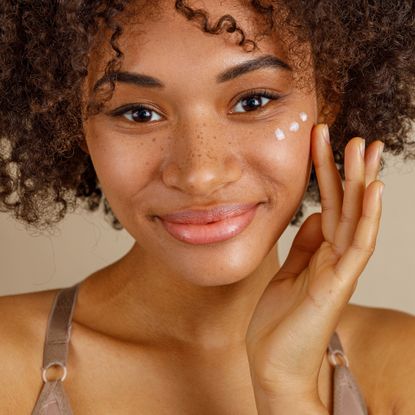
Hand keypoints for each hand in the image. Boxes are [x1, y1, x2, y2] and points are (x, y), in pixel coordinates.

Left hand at [245, 124, 383, 411]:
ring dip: (360, 182)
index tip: (329, 143)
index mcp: (322, 252)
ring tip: (363, 148)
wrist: (274, 363)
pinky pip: (356, 245)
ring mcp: (339, 270)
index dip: (331, 174)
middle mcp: (336, 257)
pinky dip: (366, 217)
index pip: (330, 205)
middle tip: (355, 136)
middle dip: (349, 169)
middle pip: (346, 205)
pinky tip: (372, 190)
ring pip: (355, 218)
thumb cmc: (280, 320)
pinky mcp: (337, 285)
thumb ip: (305, 244)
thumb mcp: (290, 272)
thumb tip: (315, 215)